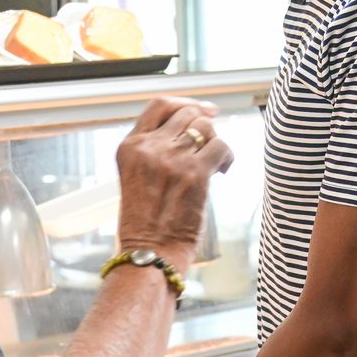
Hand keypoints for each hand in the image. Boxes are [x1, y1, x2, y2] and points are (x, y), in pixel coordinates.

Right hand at [115, 97, 234, 260]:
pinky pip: (221, 146)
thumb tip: (192, 130)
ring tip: (215, 162)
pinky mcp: (194, 172)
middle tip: (213, 140)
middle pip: (186, 113)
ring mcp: (172, 158)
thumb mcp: (136, 177)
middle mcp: (149, 147)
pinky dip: (228, 156)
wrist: (150, 253)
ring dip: (215, 141)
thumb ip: (155, 152)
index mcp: (129, 147)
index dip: (185, 103)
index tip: (202, 109)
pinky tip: (224, 171)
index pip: (159, 105)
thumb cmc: (145, 223)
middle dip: (204, 123)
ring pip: (205, 126)